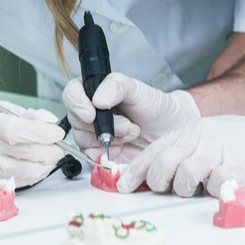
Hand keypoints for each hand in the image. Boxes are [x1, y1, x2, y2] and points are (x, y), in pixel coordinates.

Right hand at [0, 101, 65, 187]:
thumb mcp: (5, 111)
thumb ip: (30, 115)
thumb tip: (50, 122)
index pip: (20, 131)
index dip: (43, 132)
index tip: (57, 132)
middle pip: (29, 152)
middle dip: (53, 149)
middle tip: (60, 145)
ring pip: (31, 169)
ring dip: (49, 162)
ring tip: (54, 154)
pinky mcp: (1, 182)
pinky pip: (28, 180)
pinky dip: (41, 172)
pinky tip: (43, 163)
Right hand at [62, 72, 200, 163]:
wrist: (172, 131)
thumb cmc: (155, 107)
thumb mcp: (138, 89)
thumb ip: (117, 86)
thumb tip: (97, 99)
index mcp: (94, 92)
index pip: (72, 94)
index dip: (77, 104)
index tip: (92, 113)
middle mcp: (90, 114)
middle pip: (76, 121)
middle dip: (103, 126)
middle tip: (127, 126)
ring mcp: (94, 135)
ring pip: (84, 141)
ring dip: (110, 140)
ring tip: (132, 133)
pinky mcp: (101, 155)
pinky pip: (93, 158)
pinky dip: (109, 155)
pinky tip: (125, 149)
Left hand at [117, 110, 244, 196]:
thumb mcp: (211, 135)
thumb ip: (186, 149)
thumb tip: (155, 172)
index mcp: (193, 130)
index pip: (155, 150)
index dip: (135, 170)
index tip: (123, 186)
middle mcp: (203, 138)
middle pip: (164, 163)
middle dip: (158, 182)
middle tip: (164, 189)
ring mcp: (221, 153)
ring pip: (185, 176)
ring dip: (185, 189)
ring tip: (196, 188)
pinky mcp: (240, 169)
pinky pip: (215, 186)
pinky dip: (212, 193)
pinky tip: (218, 190)